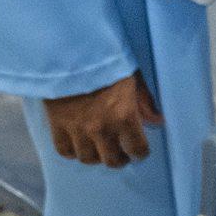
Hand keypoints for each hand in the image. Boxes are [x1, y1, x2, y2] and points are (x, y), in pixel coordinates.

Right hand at [42, 74, 162, 168]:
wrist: (71, 55)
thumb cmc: (107, 62)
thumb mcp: (134, 78)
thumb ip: (146, 103)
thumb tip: (158, 121)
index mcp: (124, 116)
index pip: (136, 149)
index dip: (140, 153)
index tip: (140, 151)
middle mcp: (101, 129)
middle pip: (112, 160)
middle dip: (121, 158)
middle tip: (122, 153)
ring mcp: (77, 130)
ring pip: (88, 159)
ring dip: (97, 157)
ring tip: (101, 149)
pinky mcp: (58, 126)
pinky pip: (65, 151)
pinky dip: (73, 152)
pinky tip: (80, 144)